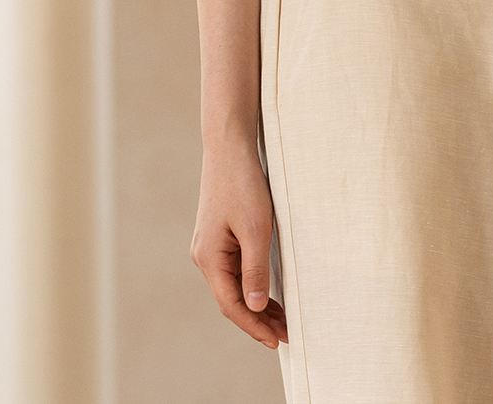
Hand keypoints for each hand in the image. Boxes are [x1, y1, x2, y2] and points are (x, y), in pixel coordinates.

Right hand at [190, 144, 287, 347]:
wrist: (229, 151)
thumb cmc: (243, 186)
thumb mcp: (256, 230)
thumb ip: (255, 269)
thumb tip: (255, 306)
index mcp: (209, 259)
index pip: (232, 305)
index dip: (254, 326)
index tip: (277, 340)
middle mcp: (205, 257)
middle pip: (232, 299)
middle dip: (258, 319)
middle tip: (287, 334)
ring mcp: (212, 247)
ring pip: (234, 286)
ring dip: (257, 304)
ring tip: (283, 320)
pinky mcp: (221, 237)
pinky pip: (236, 270)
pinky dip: (253, 284)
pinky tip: (269, 293)